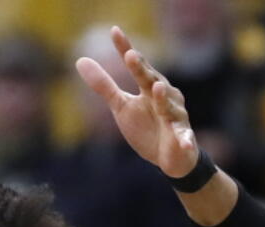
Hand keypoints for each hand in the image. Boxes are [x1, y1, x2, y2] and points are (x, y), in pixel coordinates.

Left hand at [75, 25, 198, 177]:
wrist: (168, 157)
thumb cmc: (146, 128)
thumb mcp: (121, 106)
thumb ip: (104, 85)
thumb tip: (80, 60)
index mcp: (148, 87)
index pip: (136, 66)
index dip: (125, 48)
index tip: (114, 31)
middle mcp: (165, 97)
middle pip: (152, 81)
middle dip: (143, 70)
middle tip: (130, 56)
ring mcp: (175, 116)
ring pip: (169, 106)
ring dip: (163, 98)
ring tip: (156, 88)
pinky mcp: (183, 137)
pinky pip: (184, 137)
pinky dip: (185, 138)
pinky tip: (184, 141)